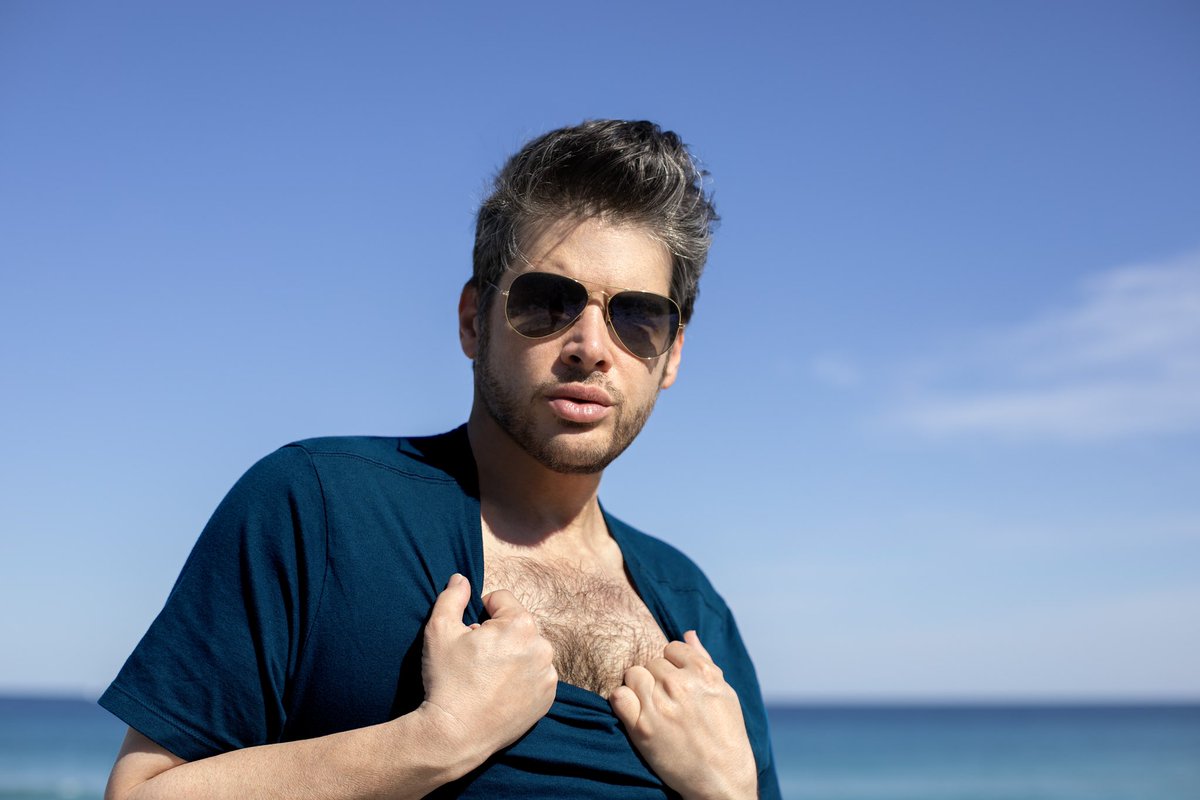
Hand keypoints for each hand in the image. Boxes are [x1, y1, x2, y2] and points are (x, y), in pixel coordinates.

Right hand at [419, 574, 556, 762]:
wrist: (455, 735)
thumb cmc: (446, 680)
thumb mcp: (439, 631)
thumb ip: (452, 598)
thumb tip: (461, 579)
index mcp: (520, 624)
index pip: (501, 599)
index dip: (480, 613)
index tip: (469, 635)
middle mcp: (542, 646)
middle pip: (517, 624)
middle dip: (498, 634)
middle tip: (476, 658)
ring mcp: (548, 674)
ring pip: (527, 649)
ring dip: (512, 655)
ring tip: (487, 676)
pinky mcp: (547, 698)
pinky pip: (535, 675)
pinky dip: (521, 678)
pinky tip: (499, 691)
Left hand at [610, 631, 756, 799]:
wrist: (721, 779)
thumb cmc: (726, 735)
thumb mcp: (724, 692)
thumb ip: (704, 660)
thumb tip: (688, 634)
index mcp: (703, 673)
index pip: (670, 648)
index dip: (672, 665)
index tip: (677, 683)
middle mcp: (680, 685)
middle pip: (650, 663)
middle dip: (656, 679)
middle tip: (667, 701)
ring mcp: (659, 706)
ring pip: (632, 675)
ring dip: (639, 688)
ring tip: (652, 707)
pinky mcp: (642, 728)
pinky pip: (618, 696)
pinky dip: (622, 702)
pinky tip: (635, 713)